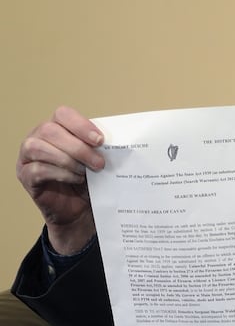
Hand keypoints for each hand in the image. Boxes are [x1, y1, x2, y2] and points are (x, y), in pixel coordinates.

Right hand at [16, 106, 104, 253]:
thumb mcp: (96, 162)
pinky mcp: (25, 176)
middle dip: (78, 147)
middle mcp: (38, 138)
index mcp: (57, 128)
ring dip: (67, 159)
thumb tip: (118, 142)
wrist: (81, 211)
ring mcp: (27, 157)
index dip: (81, 125)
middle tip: (100, 163)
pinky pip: (37, 169)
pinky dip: (60, 173)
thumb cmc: (88, 182)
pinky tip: (75, 179)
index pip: (62, 114)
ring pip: (38, 146)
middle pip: (50, 130)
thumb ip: (100, 149)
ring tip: (85, 172)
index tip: (100, 141)